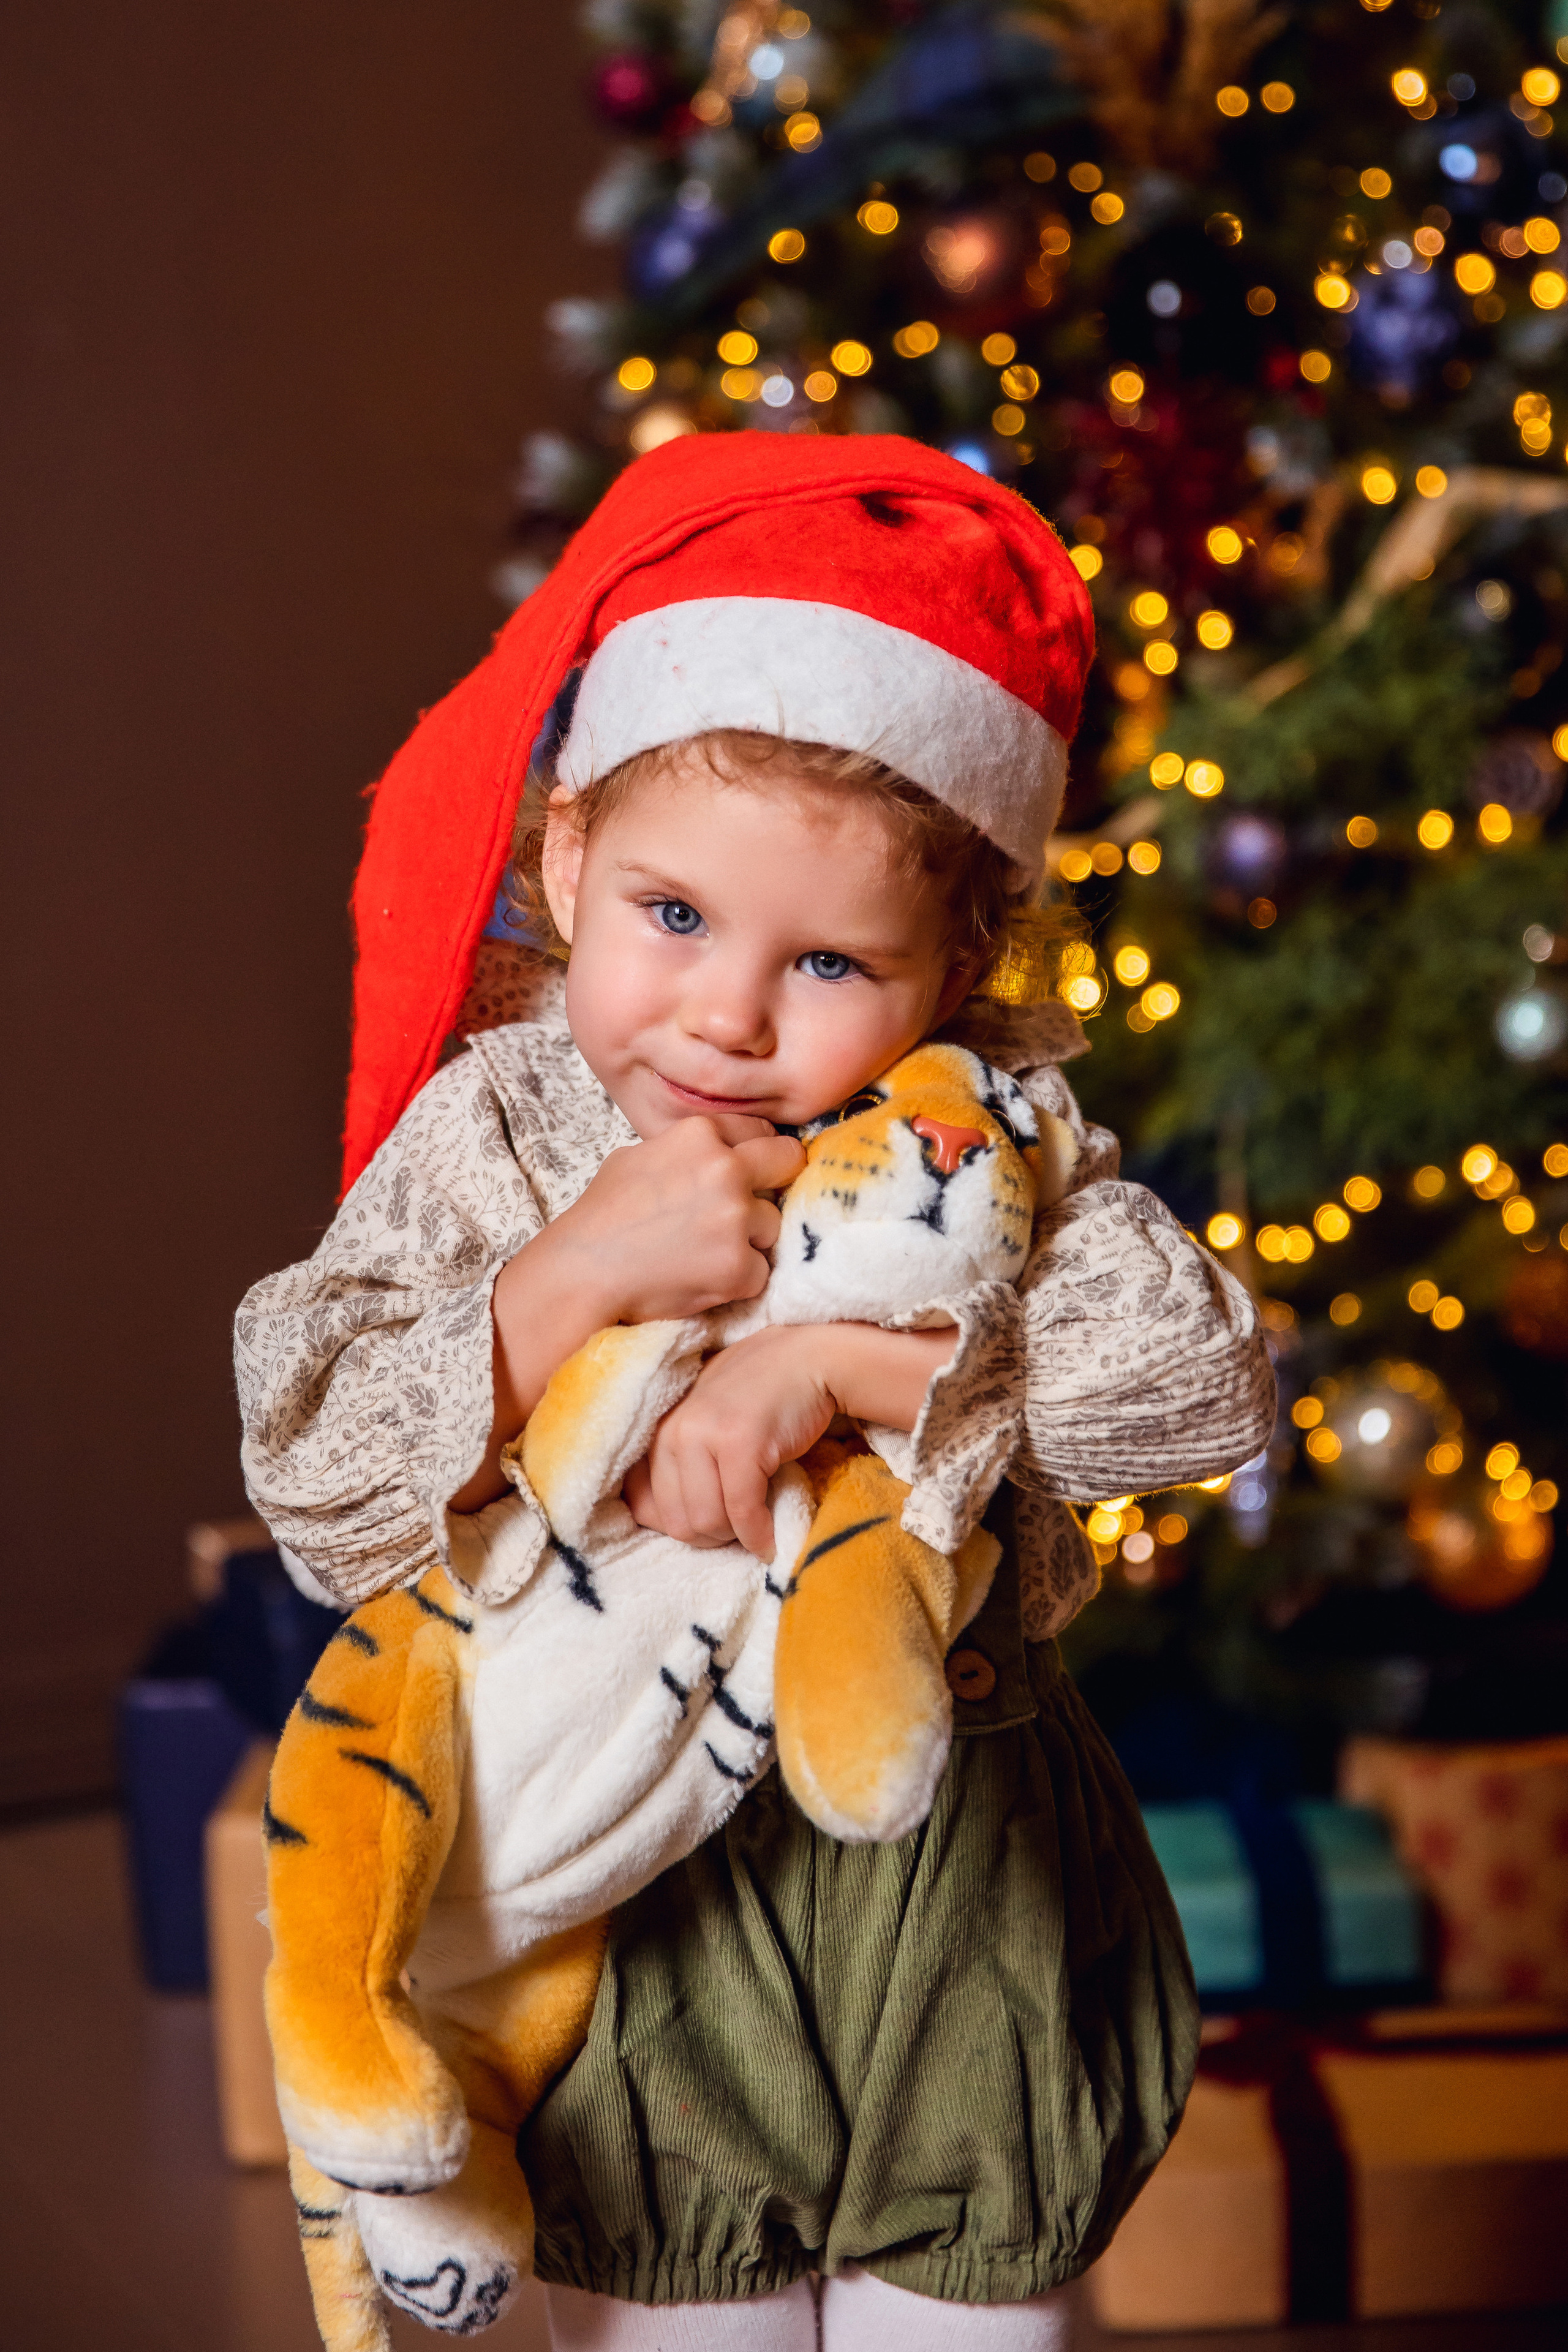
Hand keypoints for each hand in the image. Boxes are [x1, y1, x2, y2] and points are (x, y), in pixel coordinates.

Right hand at [545, 1115, 805, 1327]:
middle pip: (786, 1162)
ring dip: (750, 1239)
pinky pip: (761, 1270)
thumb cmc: (603, 1215)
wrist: (583, 1270)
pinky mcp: (740, 1267)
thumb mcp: (637, 1156)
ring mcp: (736, 1219)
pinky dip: (738, 1279)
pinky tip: (702, 1278)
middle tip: (754, 1203)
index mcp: (700, 1134)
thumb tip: (715, 1151)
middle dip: (777, 1180)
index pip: (760, 1133)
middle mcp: (725, 1169)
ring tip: (705, 1252)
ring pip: (772, 1224)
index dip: (757, 1155)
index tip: (754, 1170)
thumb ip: (685, 1149)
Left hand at [622, 1322, 958, 1559]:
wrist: (810, 1359)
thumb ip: (681, 1458)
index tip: (715, 1523)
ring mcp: (705, 1435)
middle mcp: (674, 1430)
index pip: (642, 1504)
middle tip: (741, 1528)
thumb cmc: (761, 1395)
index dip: (682, 1525)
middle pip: (677, 1522)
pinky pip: (742, 1513)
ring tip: (756, 1525)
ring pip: (706, 1522)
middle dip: (712, 1537)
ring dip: (735, 1538)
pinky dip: (758, 1536)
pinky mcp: (741, 1444)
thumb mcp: (707, 1421)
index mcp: (659, 1428)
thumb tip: (661, 1517)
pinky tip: (770, 1538)